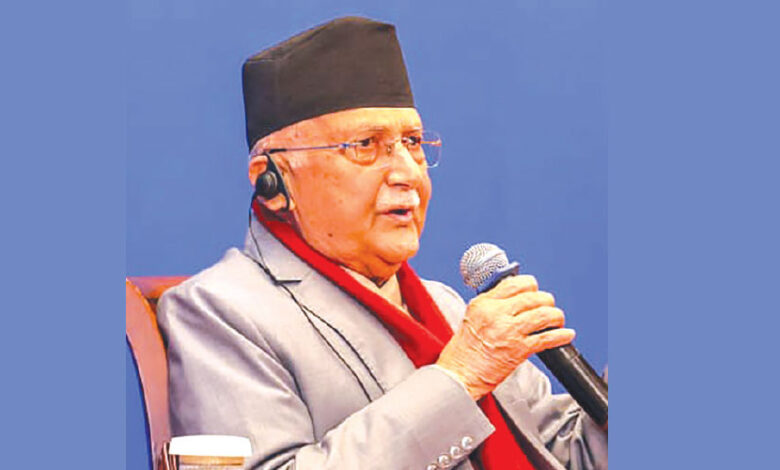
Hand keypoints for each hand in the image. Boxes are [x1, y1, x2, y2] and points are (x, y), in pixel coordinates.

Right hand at [436, 275, 574, 399]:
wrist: (459, 375)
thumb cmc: (464, 350)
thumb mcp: (472, 317)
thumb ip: (492, 304)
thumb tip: (515, 297)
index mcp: (484, 303)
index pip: (514, 283)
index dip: (531, 285)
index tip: (535, 290)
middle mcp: (497, 314)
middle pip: (533, 297)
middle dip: (546, 301)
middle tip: (548, 307)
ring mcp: (508, 331)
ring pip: (543, 315)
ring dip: (556, 316)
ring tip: (557, 320)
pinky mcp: (518, 350)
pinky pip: (547, 338)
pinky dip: (561, 336)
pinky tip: (566, 335)